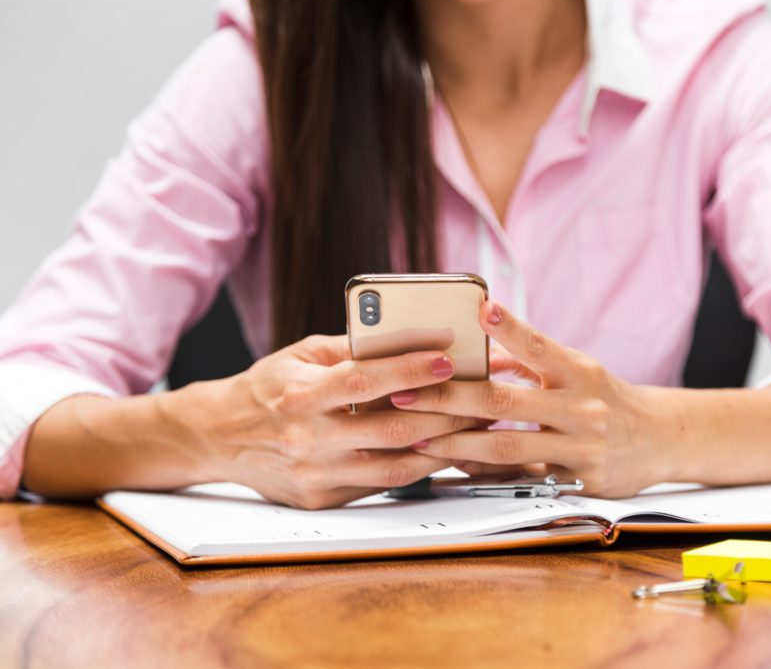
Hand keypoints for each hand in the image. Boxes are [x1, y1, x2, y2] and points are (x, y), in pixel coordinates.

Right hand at [170, 334, 473, 508]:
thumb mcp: (302, 355)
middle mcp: (308, 440)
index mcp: (300, 395)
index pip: (363, 382)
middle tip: (484, 396)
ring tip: (476, 426)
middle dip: (446, 412)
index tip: (447, 359)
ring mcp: (317, 475)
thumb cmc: (267, 388)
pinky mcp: (324, 499)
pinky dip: (417, 467)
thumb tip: (410, 339)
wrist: (217, 437)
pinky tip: (443, 449)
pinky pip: (383, 485)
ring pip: (396, 466)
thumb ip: (353, 350)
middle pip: (392, 429)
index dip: (408, 371)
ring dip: (443, 446)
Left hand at [390, 302, 674, 497]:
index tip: (483, 310)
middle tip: (406, 392)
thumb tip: (481, 353)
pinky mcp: (577, 481)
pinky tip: (454, 465)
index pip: (540, 345)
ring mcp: (579, 447)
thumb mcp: (578, 369)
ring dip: (455, 443)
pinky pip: (521, 478)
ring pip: (506, 446)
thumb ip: (530, 361)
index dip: (511, 329)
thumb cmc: (607, 397)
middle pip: (505, 402)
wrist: (661, 438)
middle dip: (448, 398)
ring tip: (416, 436)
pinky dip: (484, 472)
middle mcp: (580, 408)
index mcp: (579, 371)